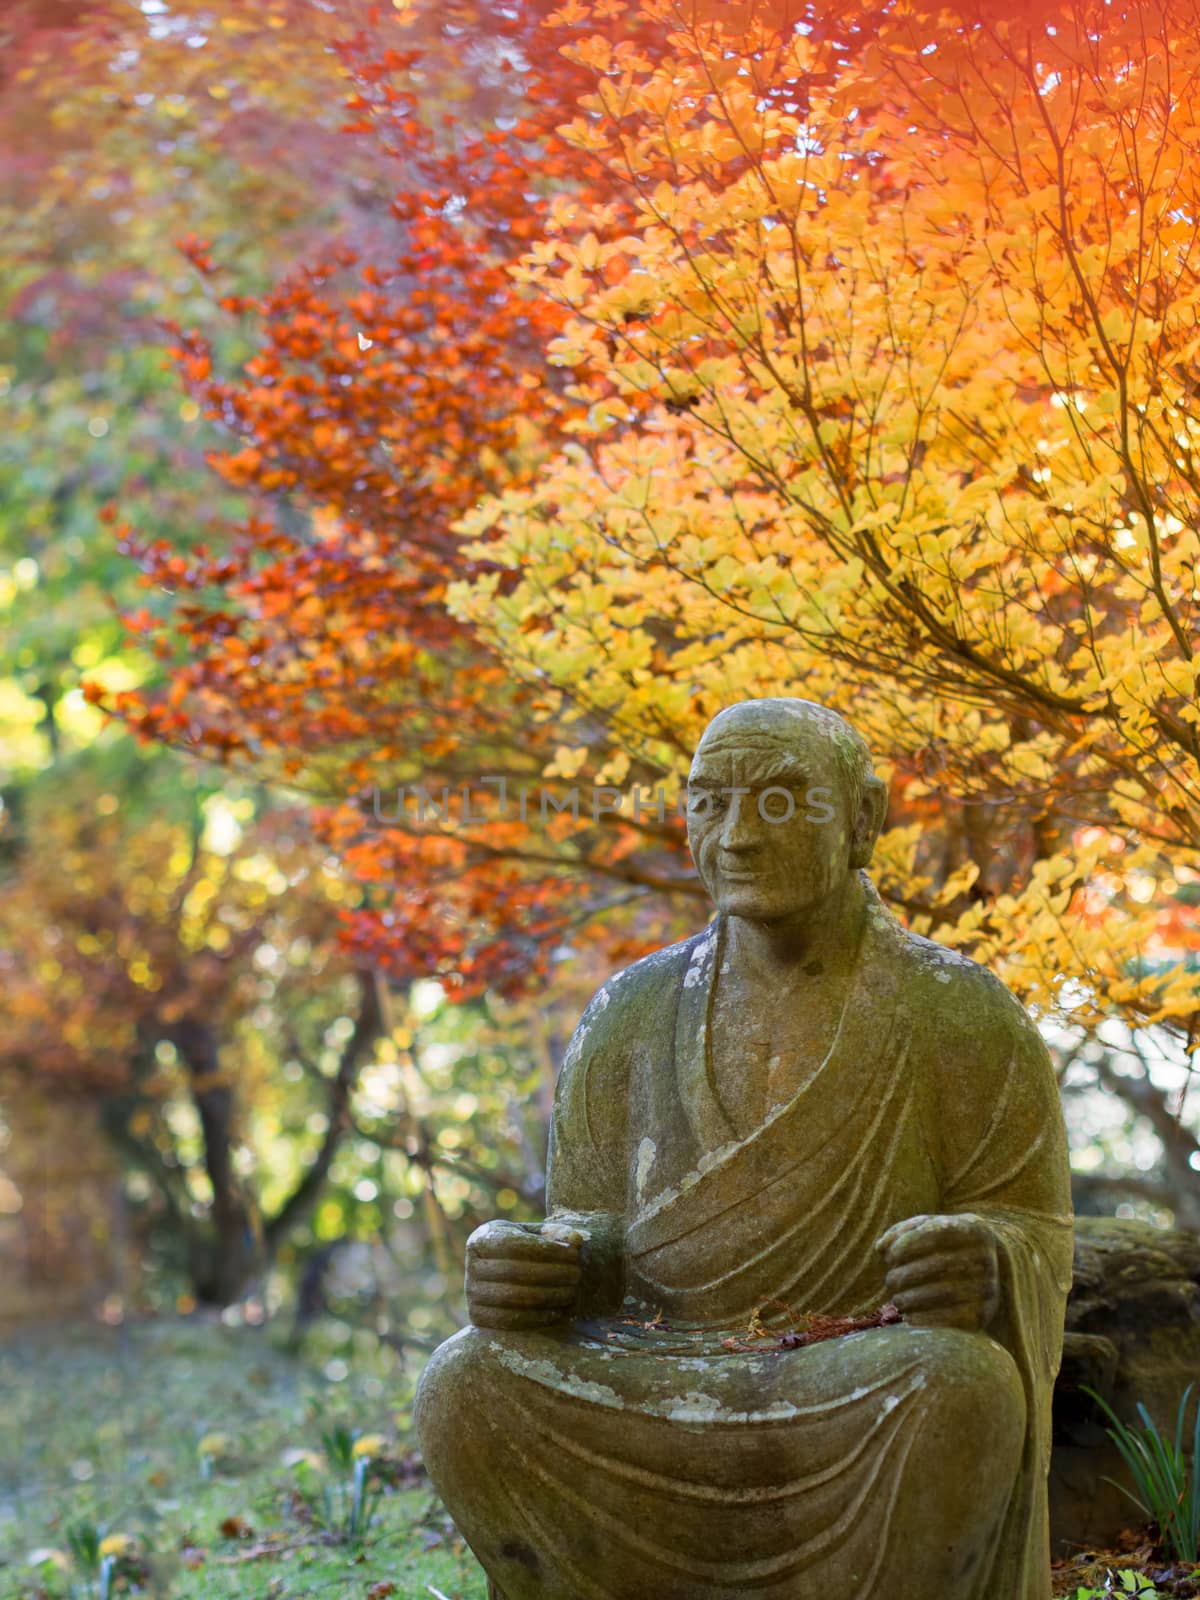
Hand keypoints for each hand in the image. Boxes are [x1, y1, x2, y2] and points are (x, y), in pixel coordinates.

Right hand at [465, 1219, 581, 1330]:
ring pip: (513, 1298)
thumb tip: (576, 1240)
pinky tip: (559, 1311)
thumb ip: (555, 1234)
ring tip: (572, 1292)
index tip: (574, 1254)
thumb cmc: (523, 1251)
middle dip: (552, 1274)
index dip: (547, 1250)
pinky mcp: (478, 1318)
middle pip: (514, 1272)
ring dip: (548, 1296)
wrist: (497, 1278)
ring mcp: (471, 1293)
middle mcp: (471, 1265)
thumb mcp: (535, 1236)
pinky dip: (538, 1317)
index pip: (514, 1245)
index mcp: (481, 1239)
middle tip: (577, 1275)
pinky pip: (510, 1321)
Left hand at [874, 1212, 999, 1331]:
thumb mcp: (932, 1229)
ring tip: (897, 1300)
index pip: (938, 1232)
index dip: (909, 1243)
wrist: (994, 1276)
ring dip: (912, 1299)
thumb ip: (903, 1232)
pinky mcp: (983, 1315)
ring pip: (944, 1293)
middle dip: (906, 1274)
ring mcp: (988, 1288)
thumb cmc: (949, 1246)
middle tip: (890, 1281)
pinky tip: (909, 1317)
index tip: (889, 1255)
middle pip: (939, 1265)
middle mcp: (986, 1258)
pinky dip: (925, 1319)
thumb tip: (880, 1248)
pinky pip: (952, 1319)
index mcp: (975, 1230)